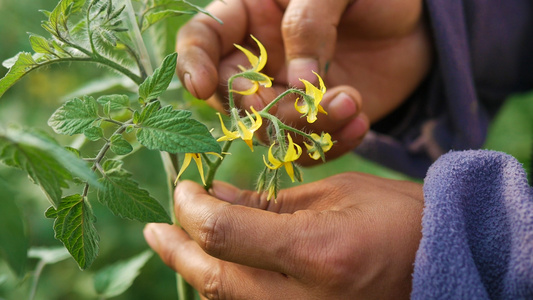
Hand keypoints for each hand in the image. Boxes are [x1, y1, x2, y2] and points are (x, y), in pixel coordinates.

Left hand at [144, 173, 423, 298]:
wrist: (445, 263)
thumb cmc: (398, 216)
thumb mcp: (334, 194)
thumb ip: (268, 201)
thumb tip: (216, 196)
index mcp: (318, 252)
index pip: (225, 234)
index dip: (192, 210)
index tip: (183, 189)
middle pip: (215, 279)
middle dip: (178, 249)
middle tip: (157, 228)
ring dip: (196, 270)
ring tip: (175, 244)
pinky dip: (226, 288)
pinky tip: (215, 267)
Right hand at [176, 0, 430, 163]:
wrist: (417, 24)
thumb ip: (309, 24)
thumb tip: (297, 83)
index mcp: (251, 15)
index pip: (203, 38)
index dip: (193, 62)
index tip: (202, 86)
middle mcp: (260, 58)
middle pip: (236, 97)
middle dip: (268, 107)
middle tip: (315, 96)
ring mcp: (286, 93)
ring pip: (270, 128)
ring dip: (305, 127)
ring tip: (352, 103)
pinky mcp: (315, 119)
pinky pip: (306, 145)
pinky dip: (329, 143)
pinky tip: (359, 123)